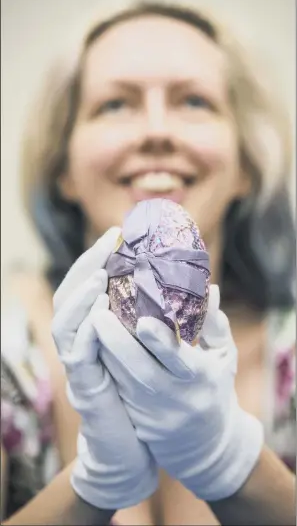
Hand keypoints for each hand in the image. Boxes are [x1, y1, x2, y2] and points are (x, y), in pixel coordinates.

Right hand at [51, 228, 157, 509]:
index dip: (95, 258)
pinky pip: (77, 357)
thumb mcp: (147, 348)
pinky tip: (101, 315)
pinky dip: (86, 334)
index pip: (85, 285)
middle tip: (107, 244)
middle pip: (67, 296)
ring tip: (100, 277)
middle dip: (85, 267)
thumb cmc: (144, 392)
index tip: (117, 233)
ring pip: (63, 325)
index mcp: (94, 330)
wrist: (133, 445)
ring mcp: (78, 366)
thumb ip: (153, 318)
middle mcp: (79, 342)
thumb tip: (183, 284)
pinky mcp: (84, 388)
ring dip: (79, 297)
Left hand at [93, 284, 263, 501]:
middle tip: (98, 313)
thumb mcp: (224, 358)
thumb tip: (209, 288)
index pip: (179, 359)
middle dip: (117, 341)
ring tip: (88, 321)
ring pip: (121, 380)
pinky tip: (91, 344)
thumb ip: (214, 324)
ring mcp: (152, 412)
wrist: (206, 446)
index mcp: (201, 378)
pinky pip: (116, 390)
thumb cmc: (215, 389)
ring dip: (103, 352)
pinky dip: (104, 367)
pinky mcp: (136, 420)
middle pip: (140, 370)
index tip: (143, 320)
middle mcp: (175, 397)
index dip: (161, 341)